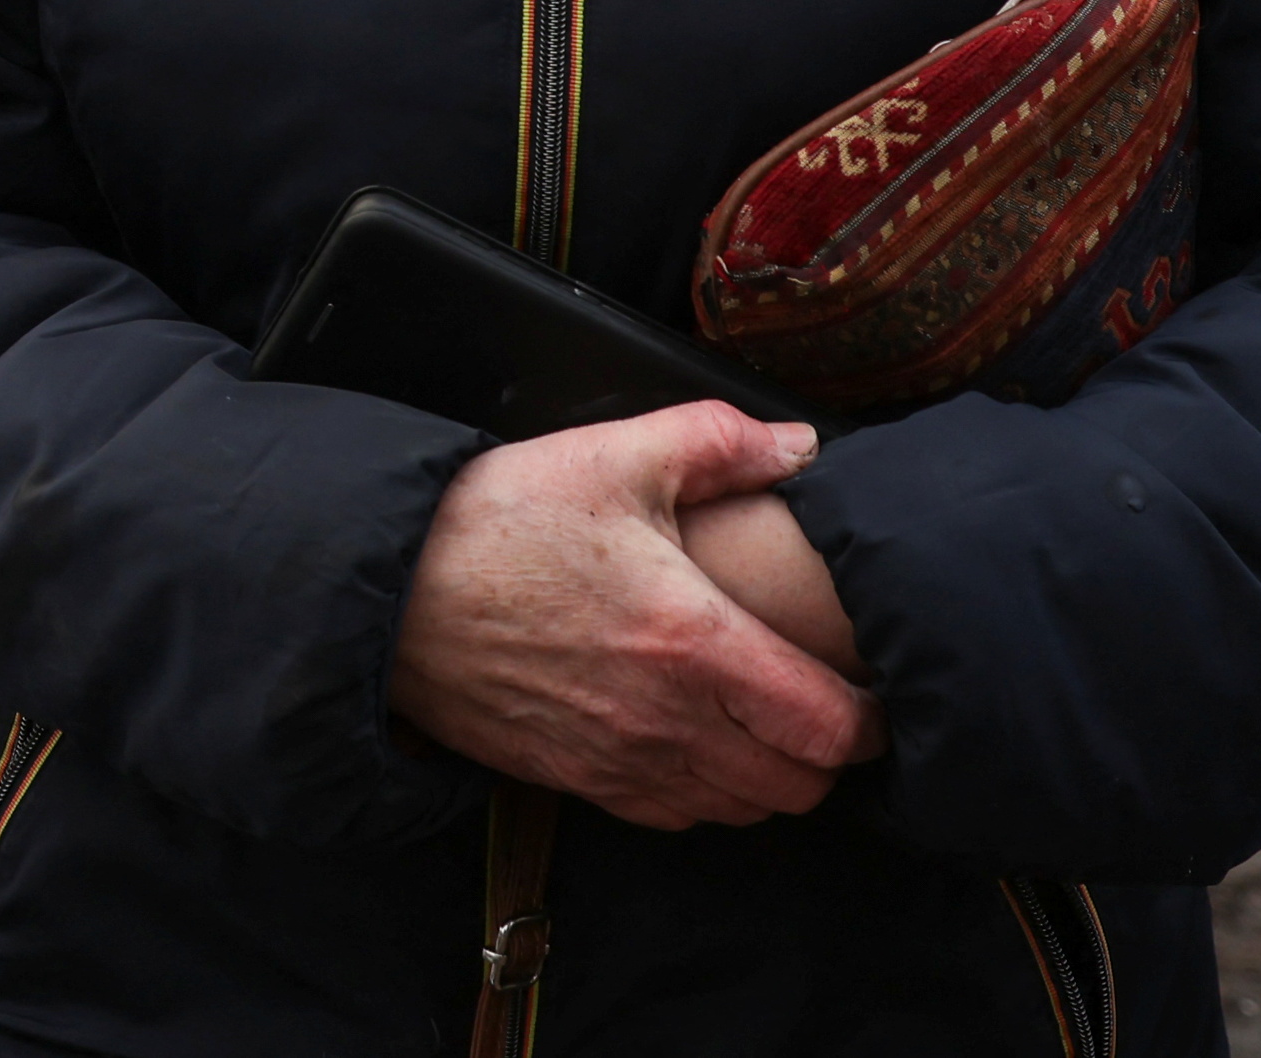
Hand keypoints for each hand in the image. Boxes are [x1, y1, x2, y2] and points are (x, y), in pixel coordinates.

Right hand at [386, 401, 884, 828]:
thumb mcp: (611, 456)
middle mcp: (668, 720)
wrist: (387, 589)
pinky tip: (694, 740)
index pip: (830, 727)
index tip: (873, 689)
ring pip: (742, 811)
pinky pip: (676, 817)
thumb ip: (719, 443)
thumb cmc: (496, 521)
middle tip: (823, 702)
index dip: (873, 721)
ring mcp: (621, 761)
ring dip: (769, 777)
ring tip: (764, 723)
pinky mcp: (578, 780)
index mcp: (693, 642)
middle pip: (798, 787)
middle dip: (828, 754)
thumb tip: (799, 446)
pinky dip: (706, 794)